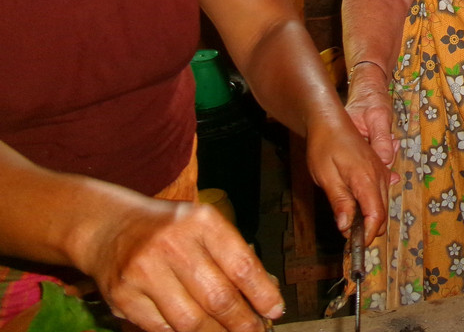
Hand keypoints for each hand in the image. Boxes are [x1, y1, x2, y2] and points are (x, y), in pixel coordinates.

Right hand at [80, 198, 281, 331]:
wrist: (109, 227)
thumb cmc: (169, 229)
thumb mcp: (204, 226)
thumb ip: (232, 255)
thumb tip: (264, 294)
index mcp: (202, 221)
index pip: (242, 265)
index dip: (262, 294)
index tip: (275, 310)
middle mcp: (173, 243)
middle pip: (218, 297)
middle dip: (242, 322)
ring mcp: (144, 270)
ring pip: (190, 320)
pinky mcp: (123, 295)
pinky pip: (162, 329)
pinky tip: (195, 331)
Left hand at [304, 111, 391, 245]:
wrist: (330, 121)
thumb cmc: (324, 146)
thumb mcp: (326, 176)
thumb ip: (339, 202)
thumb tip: (347, 227)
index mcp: (366, 179)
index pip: (376, 215)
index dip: (368, 235)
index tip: (354, 246)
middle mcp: (380, 176)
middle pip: (382, 213)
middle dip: (368, 229)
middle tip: (346, 234)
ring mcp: (382, 172)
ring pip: (382, 204)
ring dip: (369, 217)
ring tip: (346, 219)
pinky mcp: (379, 169)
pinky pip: (380, 194)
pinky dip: (370, 205)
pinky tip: (352, 204)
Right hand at [344, 65, 398, 169]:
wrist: (370, 88)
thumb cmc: (372, 98)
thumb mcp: (379, 116)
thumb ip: (382, 139)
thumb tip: (386, 161)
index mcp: (343, 137)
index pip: (359, 162)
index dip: (375, 167)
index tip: (388, 166)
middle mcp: (344, 144)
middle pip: (363, 165)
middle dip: (382, 162)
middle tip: (393, 147)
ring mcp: (351, 145)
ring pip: (368, 161)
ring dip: (384, 156)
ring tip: (392, 143)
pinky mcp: (358, 145)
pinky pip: (371, 154)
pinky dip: (382, 152)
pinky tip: (390, 143)